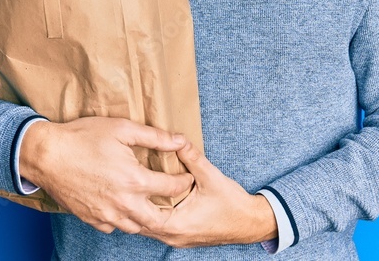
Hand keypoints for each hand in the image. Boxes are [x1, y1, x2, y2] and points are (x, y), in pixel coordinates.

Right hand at [18, 116, 194, 234]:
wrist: (47, 155)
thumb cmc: (83, 137)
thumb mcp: (122, 129)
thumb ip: (155, 137)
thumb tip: (180, 141)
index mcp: (134, 180)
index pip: (172, 188)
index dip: (184, 181)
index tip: (187, 177)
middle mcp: (123, 203)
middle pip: (159, 219)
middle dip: (170, 210)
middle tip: (172, 198)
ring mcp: (106, 215)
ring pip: (136, 226)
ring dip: (146, 216)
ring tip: (148, 201)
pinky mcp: (92, 219)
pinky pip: (114, 227)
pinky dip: (122, 219)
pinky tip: (122, 204)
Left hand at [139, 140, 278, 247]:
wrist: (250, 223)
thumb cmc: (233, 205)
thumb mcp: (211, 177)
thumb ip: (192, 157)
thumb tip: (178, 140)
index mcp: (177, 224)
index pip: (143, 213)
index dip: (135, 196)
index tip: (130, 178)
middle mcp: (173, 236)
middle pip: (140, 222)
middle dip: (134, 203)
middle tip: (128, 181)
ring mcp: (177, 239)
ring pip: (148, 226)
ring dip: (142, 209)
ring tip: (137, 188)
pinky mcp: (181, 237)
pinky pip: (158, 228)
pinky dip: (152, 215)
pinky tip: (153, 198)